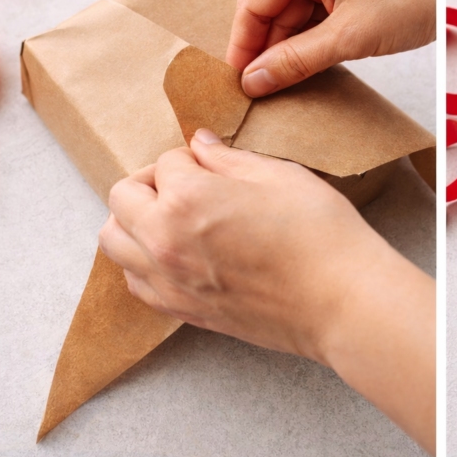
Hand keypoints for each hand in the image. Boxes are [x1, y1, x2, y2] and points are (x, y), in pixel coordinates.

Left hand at [99, 129, 435, 453]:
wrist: (342, 301)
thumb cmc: (320, 235)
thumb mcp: (281, 176)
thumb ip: (230, 158)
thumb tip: (201, 145)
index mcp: (188, 198)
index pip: (167, 161)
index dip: (194, 156)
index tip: (216, 163)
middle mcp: (165, 240)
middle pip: (123, 197)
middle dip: (151, 182)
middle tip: (189, 184)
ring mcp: (170, 280)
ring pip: (114, 241)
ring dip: (135, 221)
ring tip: (174, 218)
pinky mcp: (184, 311)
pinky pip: (135, 281)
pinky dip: (142, 261)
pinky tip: (177, 253)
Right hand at [228, 0, 435, 96]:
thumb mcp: (351, 35)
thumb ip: (297, 60)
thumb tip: (256, 80)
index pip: (253, 2)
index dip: (242, 45)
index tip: (238, 82)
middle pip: (273, 8)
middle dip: (268, 49)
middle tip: (262, 92)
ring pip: (297, 12)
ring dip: (293, 47)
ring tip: (287, 85)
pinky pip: (320, 10)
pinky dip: (316, 37)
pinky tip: (313, 65)